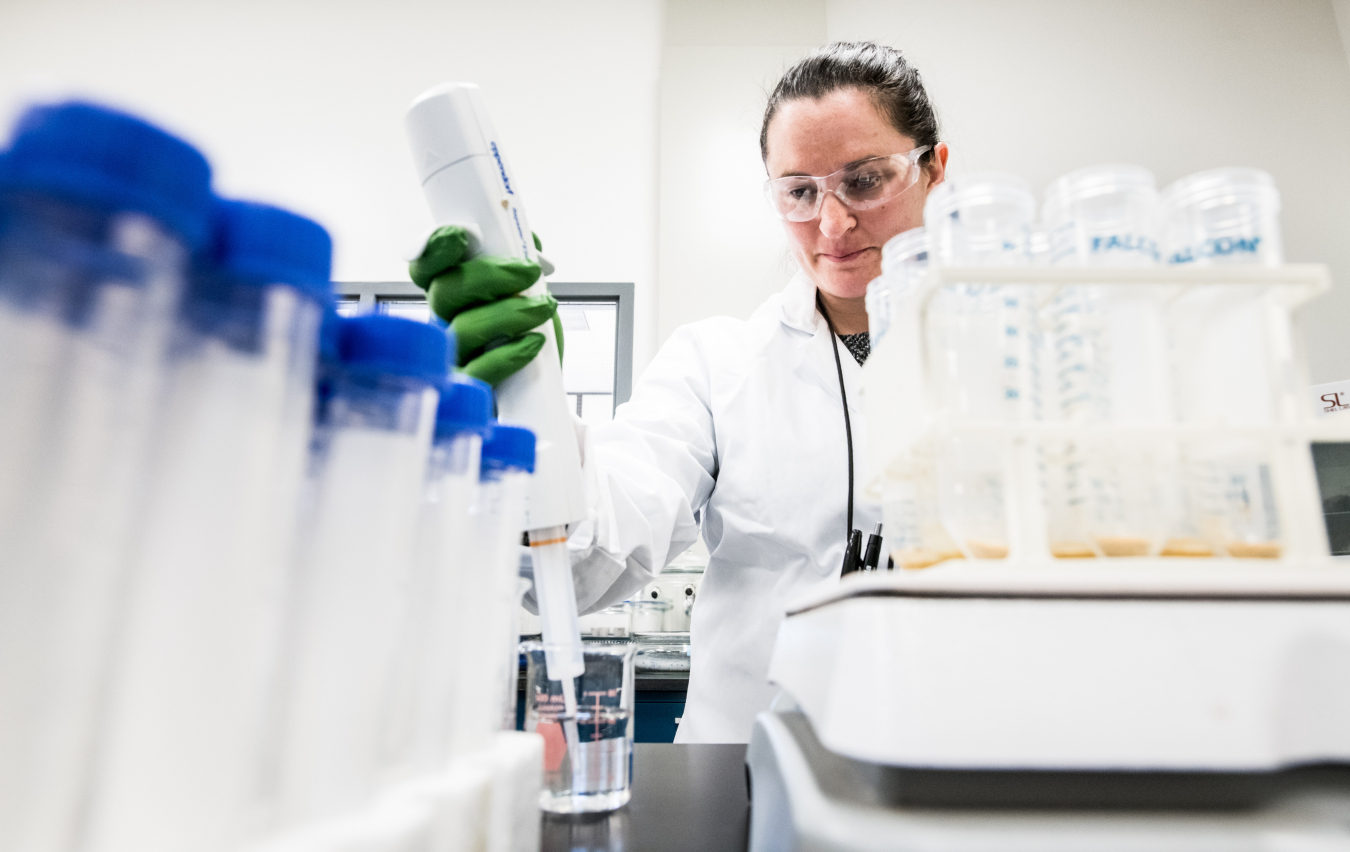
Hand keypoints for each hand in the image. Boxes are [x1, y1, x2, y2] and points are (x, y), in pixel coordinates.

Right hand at [409, 226, 562, 386]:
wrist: (541, 388)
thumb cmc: (528, 337)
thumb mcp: (531, 294)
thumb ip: (523, 263)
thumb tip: (528, 240)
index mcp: (453, 294)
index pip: (426, 267)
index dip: (434, 249)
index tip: (459, 235)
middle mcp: (445, 323)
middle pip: (444, 291)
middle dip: (490, 275)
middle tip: (529, 272)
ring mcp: (452, 358)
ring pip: (463, 328)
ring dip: (510, 313)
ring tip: (544, 308)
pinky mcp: (468, 391)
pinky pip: (476, 372)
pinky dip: (509, 354)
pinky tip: (534, 343)